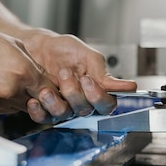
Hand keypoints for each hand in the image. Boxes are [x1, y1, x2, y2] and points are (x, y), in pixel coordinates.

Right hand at [0, 22, 73, 121]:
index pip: (48, 91)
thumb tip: (47, 79)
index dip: (48, 90)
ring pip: (15, 108)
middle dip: (29, 95)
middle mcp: (10, 91)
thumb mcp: (12, 45)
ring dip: (11, 99)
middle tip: (16, 82)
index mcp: (22, 73)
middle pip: (33, 102)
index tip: (46, 89)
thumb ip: (32, 65)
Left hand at [20, 30, 136, 123]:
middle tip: (66, 73)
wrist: (37, 46)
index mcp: (96, 90)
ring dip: (57, 100)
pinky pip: (44, 118)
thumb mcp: (87, 55)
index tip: (88, 80)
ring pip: (66, 114)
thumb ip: (103, 72)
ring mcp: (64, 107)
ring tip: (48, 84)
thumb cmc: (63, 49)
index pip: (107, 104)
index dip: (99, 96)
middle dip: (75, 93)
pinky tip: (37, 96)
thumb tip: (128, 87)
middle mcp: (82, 102)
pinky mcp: (45, 110)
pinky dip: (40, 109)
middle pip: (87, 110)